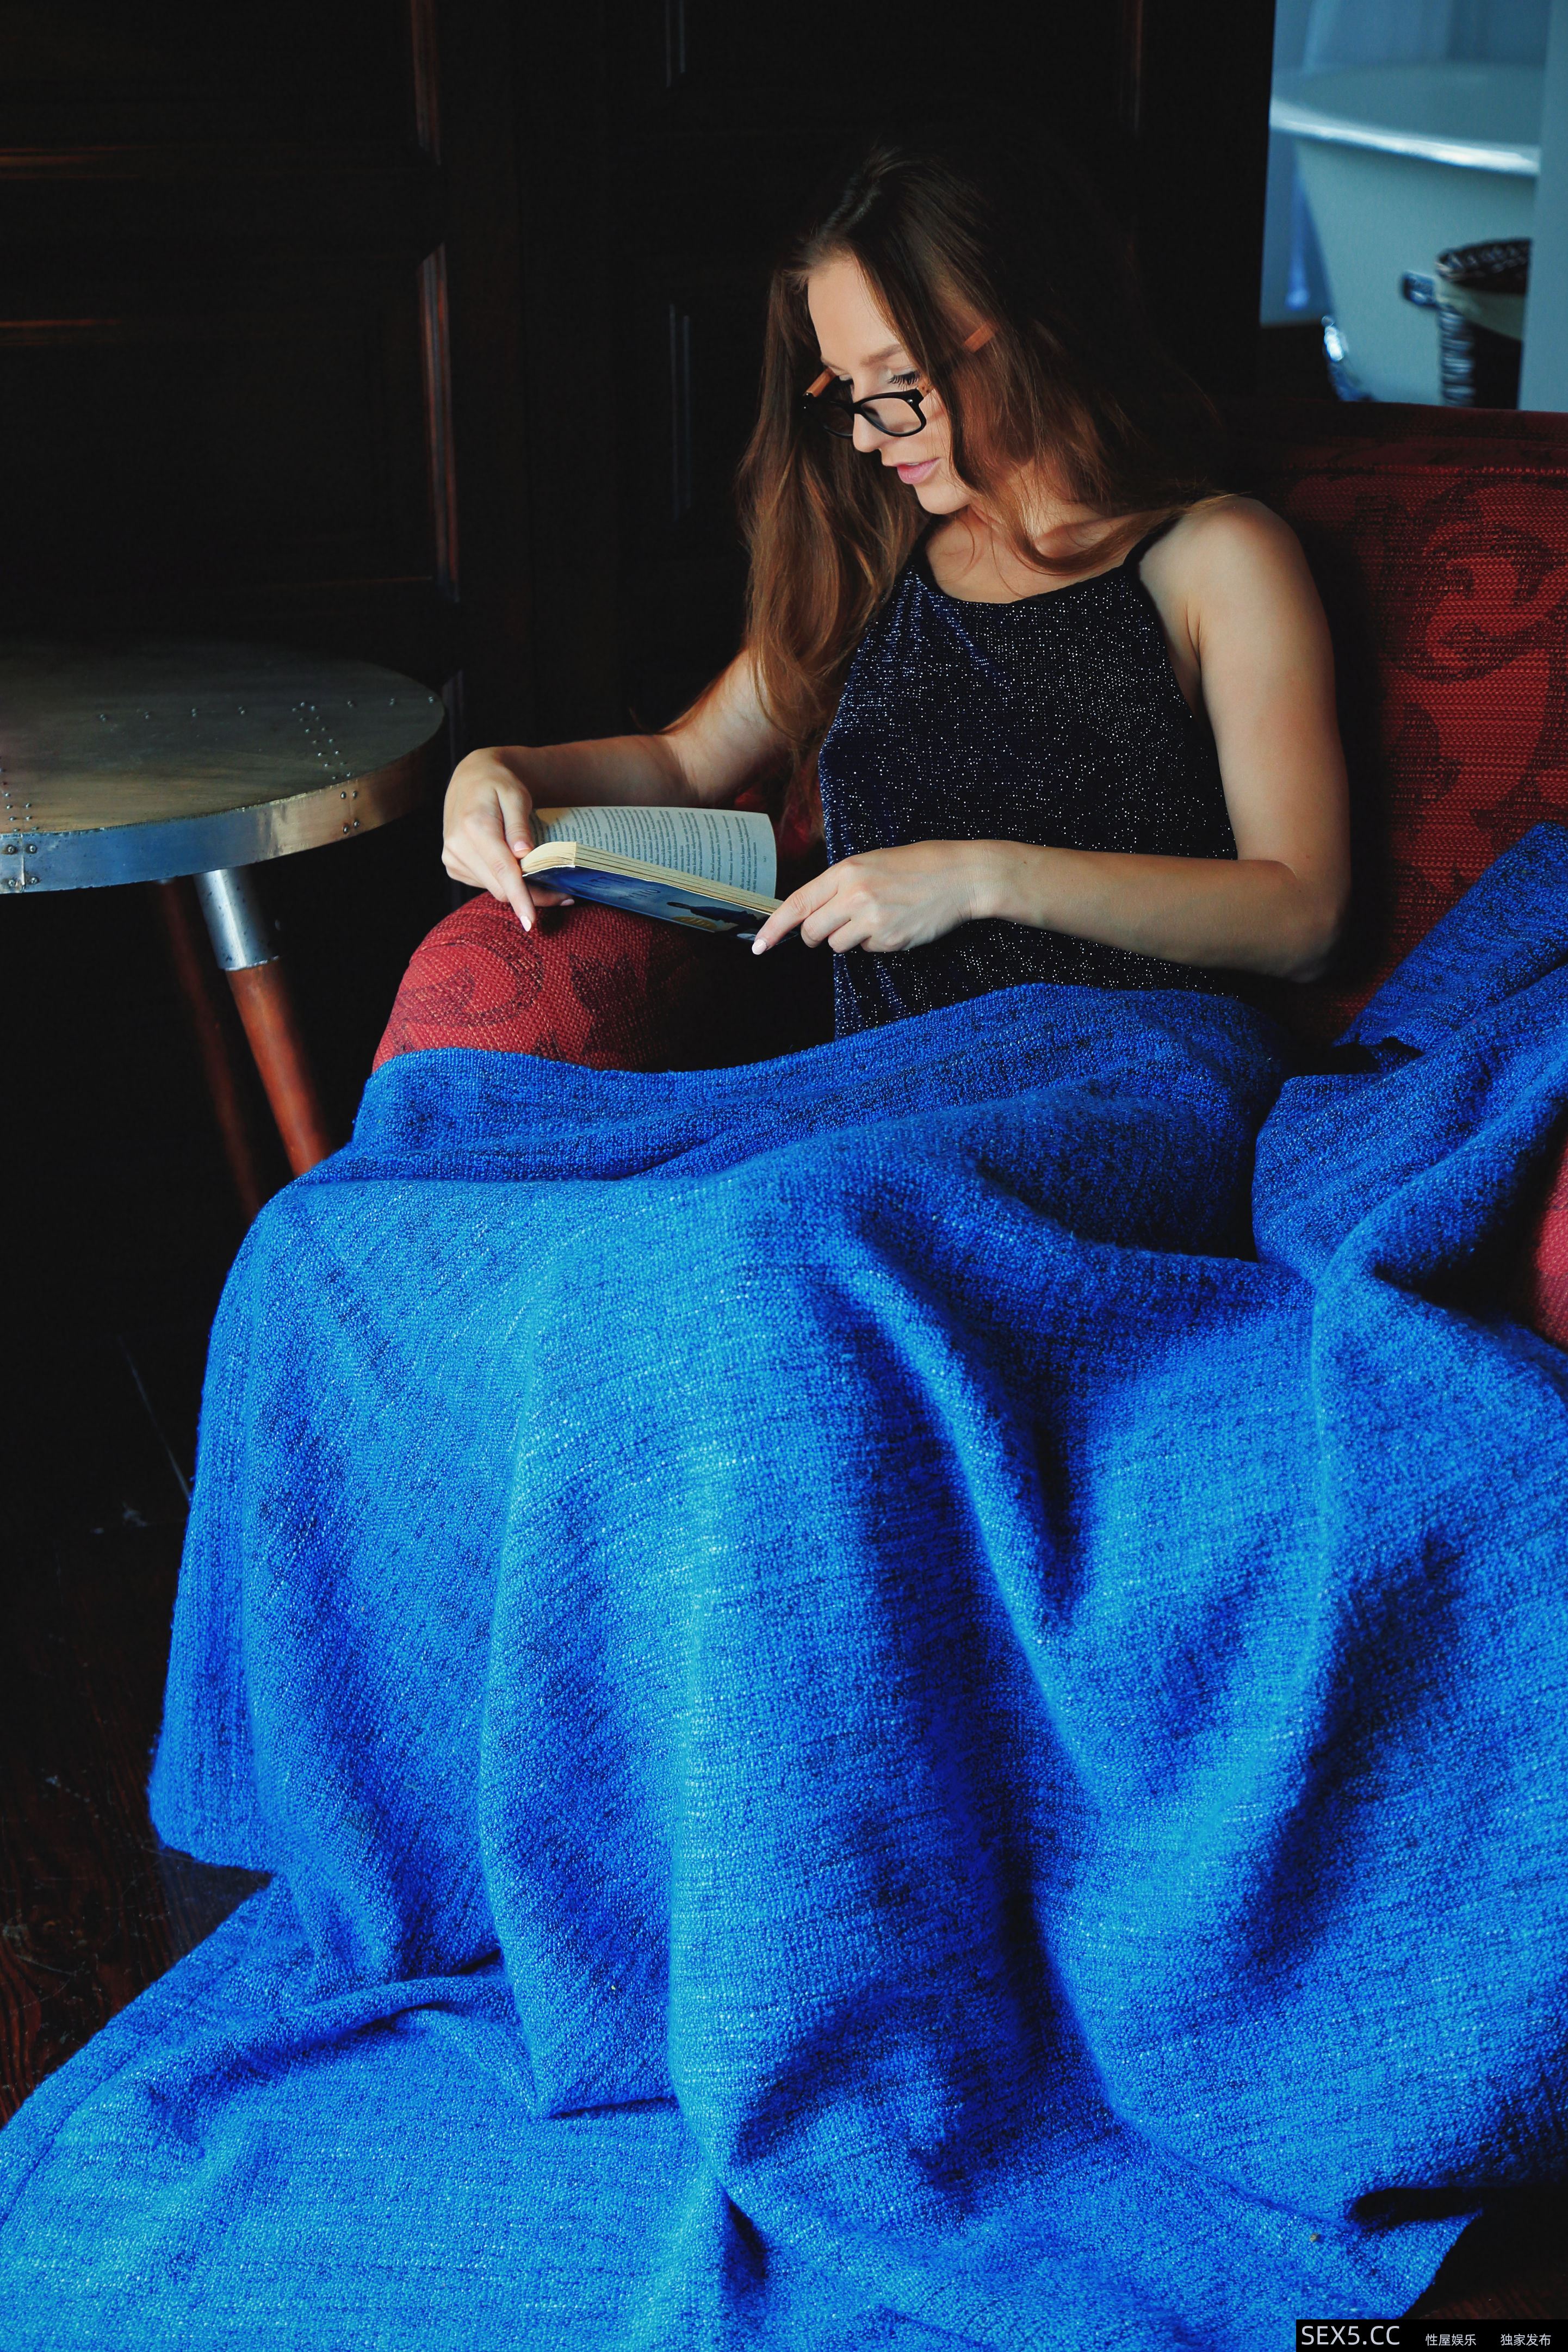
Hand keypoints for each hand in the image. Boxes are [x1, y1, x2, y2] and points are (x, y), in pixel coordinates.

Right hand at [442, 748, 573, 930]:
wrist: (470, 777)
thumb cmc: (498, 783)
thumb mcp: (516, 795)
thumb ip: (519, 825)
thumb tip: (524, 854)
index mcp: (475, 827)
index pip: (502, 870)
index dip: (520, 898)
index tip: (531, 921)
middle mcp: (458, 846)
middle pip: (500, 887)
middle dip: (532, 897)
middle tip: (564, 895)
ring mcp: (452, 857)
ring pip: (493, 889)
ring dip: (519, 891)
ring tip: (546, 882)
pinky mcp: (453, 865)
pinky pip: (485, 883)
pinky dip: (504, 882)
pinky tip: (517, 871)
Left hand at [751, 841, 994, 955]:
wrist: (962, 876)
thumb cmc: (919, 865)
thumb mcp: (873, 863)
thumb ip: (840, 885)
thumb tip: (811, 913)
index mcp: (847, 870)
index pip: (797, 903)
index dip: (774, 928)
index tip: (759, 946)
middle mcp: (855, 895)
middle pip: (812, 931)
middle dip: (815, 936)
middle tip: (835, 928)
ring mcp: (872, 919)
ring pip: (837, 945)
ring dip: (849, 938)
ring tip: (878, 916)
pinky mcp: (890, 940)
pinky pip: (867, 950)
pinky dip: (876, 943)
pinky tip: (896, 923)